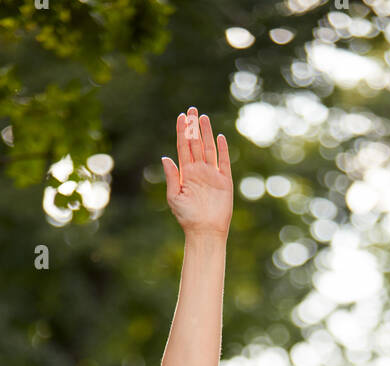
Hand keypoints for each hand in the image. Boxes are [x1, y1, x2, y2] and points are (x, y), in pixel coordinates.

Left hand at [162, 107, 232, 238]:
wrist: (205, 231)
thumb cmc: (187, 217)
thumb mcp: (174, 196)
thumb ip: (171, 176)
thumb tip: (166, 157)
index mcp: (185, 173)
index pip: (183, 147)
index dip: (182, 132)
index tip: (181, 117)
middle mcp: (198, 171)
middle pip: (196, 143)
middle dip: (193, 127)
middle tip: (192, 109)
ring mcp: (211, 174)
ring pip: (209, 148)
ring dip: (206, 133)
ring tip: (202, 117)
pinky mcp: (224, 181)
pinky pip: (223, 162)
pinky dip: (222, 149)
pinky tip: (219, 137)